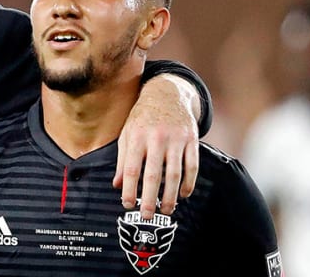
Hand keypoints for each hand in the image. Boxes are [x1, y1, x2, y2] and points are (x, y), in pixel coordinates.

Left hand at [114, 74, 199, 218]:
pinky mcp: (191, 140)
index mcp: (136, 136)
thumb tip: (117, 186)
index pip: (131, 168)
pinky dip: (188, 183)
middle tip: (146, 216)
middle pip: (153, 175)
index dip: (129, 189)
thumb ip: (122, 159)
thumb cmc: (142, 118)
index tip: (127, 204)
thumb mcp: (127, 133)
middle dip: (149, 198)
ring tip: (166, 210)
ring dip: (171, 196)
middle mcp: (156, 138)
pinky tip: (183, 195)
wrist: (167, 94)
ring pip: (175, 174)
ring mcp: (176, 139)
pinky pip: (192, 166)